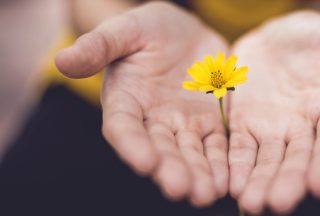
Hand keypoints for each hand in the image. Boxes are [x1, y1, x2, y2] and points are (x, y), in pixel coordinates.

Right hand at [56, 2, 228, 206]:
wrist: (184, 32)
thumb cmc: (148, 29)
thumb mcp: (126, 30)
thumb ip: (99, 46)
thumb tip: (62, 60)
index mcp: (126, 101)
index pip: (124, 127)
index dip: (132, 145)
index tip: (144, 163)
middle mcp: (153, 120)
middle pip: (160, 149)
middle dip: (170, 169)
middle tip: (181, 189)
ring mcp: (183, 125)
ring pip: (191, 154)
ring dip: (199, 174)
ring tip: (207, 194)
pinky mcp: (210, 123)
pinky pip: (217, 146)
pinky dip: (222, 163)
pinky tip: (229, 180)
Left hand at [228, 11, 319, 213]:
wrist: (276, 38)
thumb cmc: (316, 38)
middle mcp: (305, 127)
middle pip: (298, 158)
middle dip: (289, 181)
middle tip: (279, 203)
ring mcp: (274, 129)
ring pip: (268, 161)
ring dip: (260, 182)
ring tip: (252, 202)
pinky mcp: (246, 126)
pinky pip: (240, 149)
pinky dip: (236, 166)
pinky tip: (231, 185)